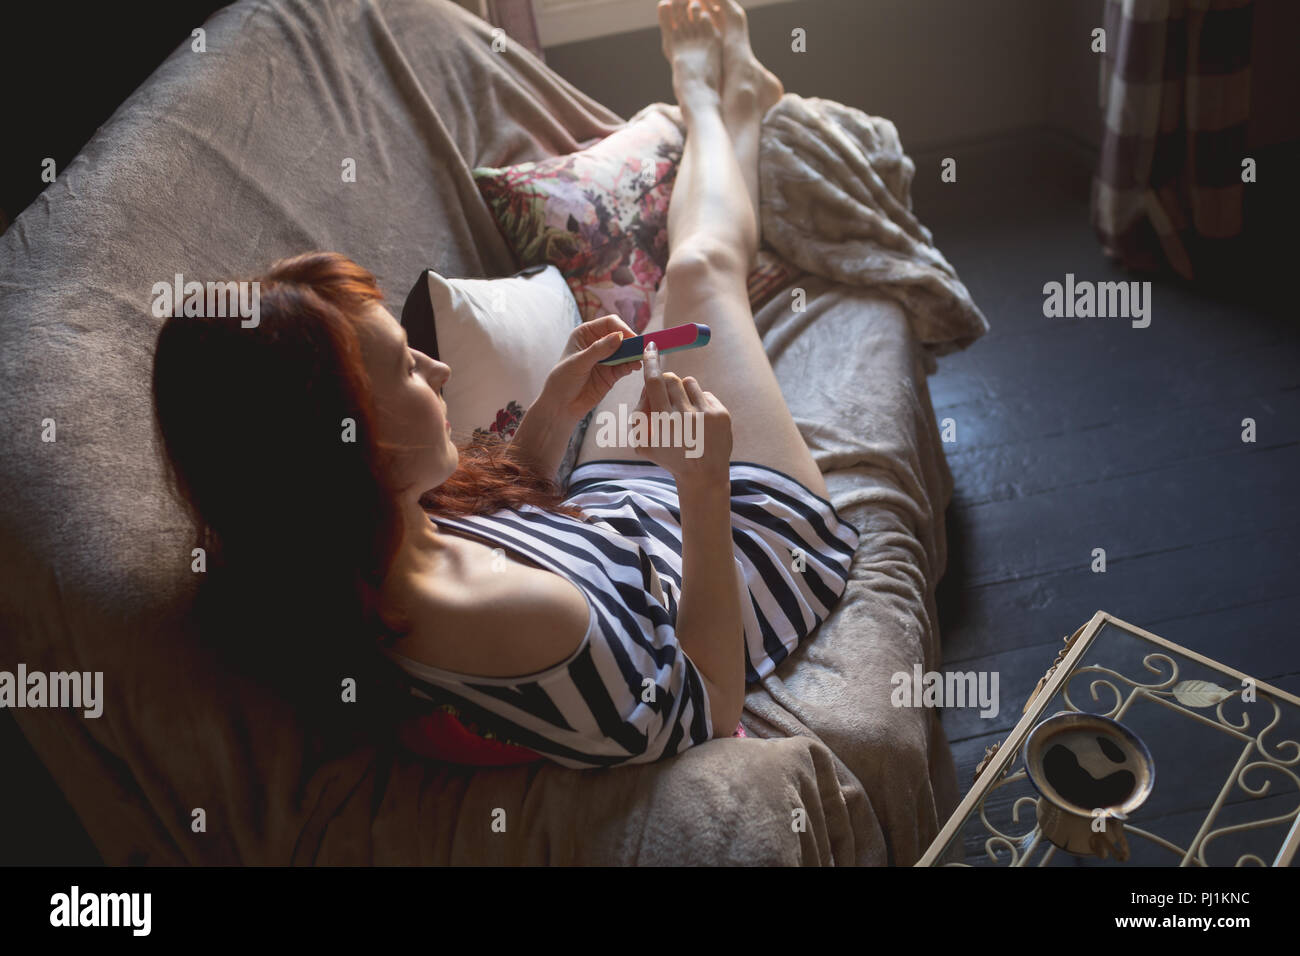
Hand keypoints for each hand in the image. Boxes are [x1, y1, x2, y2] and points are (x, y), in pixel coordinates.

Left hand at [544, 314, 642, 423]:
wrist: (560, 406)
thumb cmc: (562, 381)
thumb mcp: (578, 363)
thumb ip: (598, 350)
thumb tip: (619, 337)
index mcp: (585, 333)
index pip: (609, 323)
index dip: (622, 328)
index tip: (631, 339)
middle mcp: (597, 343)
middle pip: (621, 336)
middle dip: (631, 342)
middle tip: (641, 349)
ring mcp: (606, 359)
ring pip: (626, 352)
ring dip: (633, 354)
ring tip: (640, 360)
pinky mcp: (612, 374)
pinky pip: (626, 366)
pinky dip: (632, 366)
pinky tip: (634, 367)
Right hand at [631, 341, 730, 486]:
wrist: (703, 476)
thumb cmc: (670, 458)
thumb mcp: (644, 446)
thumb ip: (638, 418)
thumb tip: (646, 389)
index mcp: (663, 422)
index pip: (654, 381)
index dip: (651, 361)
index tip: (650, 346)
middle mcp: (684, 416)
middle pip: (671, 378)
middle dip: (666, 380)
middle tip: (665, 392)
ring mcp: (705, 414)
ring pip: (689, 383)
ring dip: (683, 391)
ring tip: (684, 411)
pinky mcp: (720, 414)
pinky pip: (705, 394)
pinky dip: (699, 401)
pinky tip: (700, 420)